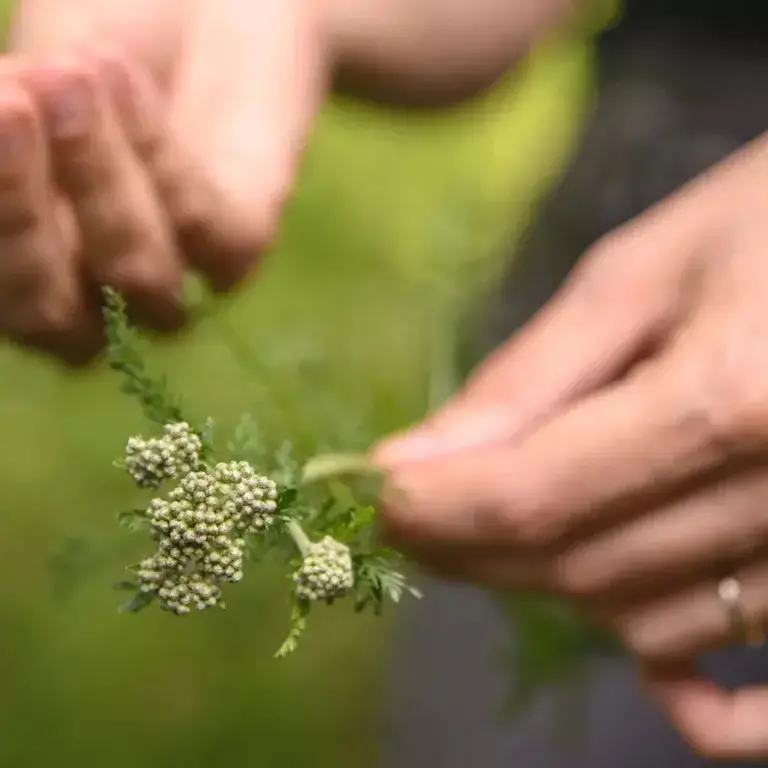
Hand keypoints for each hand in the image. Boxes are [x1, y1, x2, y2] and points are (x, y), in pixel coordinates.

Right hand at [0, 0, 329, 362]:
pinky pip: (200, 226)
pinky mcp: (241, 242)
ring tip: (70, 74)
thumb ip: (2, 136)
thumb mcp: (23, 89)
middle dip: (19, 215)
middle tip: (7, 107)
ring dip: (96, 176)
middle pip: (48, 315)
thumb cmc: (95, 39)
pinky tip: (118, 77)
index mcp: (30, 270)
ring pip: (134, 274)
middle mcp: (99, 296)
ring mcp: (176, 276)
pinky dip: (157, 156)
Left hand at [375, 135, 767, 760]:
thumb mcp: (640, 275)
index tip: (377, 497)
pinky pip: (766, 698)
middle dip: (476, 550)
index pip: (539, 496)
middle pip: (585, 567)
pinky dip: (700, 703)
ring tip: (508, 530)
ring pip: (649, 621)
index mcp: (733, 399)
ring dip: (555, 586)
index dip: (440, 510)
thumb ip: (529, 377)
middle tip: (416, 514)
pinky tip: (659, 688)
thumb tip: (413, 459)